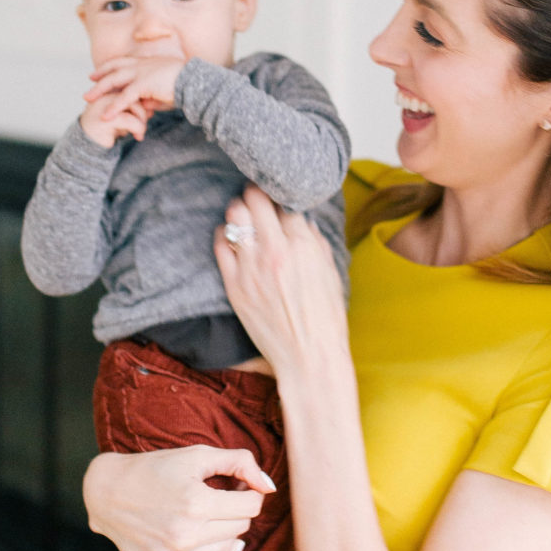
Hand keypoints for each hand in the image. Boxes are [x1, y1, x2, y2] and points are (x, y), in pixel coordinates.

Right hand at [79, 89, 149, 147]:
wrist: (90, 146)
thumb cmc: (109, 129)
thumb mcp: (124, 116)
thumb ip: (135, 109)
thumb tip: (150, 110)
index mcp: (110, 87)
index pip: (134, 85)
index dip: (145, 98)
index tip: (149, 111)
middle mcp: (105, 93)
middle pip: (135, 92)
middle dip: (145, 108)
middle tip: (149, 118)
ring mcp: (103, 105)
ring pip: (134, 105)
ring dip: (142, 119)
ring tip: (141, 130)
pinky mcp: (104, 119)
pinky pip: (129, 120)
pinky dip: (138, 128)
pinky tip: (138, 136)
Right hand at [82, 444, 275, 550]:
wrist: (107, 491)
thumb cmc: (156, 468)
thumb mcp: (198, 455)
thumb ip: (240, 462)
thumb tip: (270, 487)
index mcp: (195, 504)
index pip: (250, 506)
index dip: (249, 493)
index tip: (238, 486)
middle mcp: (182, 536)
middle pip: (239, 527)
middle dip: (237, 510)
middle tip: (222, 498)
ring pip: (226, 550)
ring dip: (226, 532)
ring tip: (210, 515)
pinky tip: (226, 547)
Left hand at [85, 55, 183, 123]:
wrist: (196, 83)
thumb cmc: (186, 87)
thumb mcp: (165, 91)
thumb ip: (153, 97)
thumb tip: (145, 107)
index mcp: (148, 62)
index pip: (123, 61)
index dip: (109, 67)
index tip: (97, 72)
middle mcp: (143, 64)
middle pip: (114, 68)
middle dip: (100, 76)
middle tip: (88, 83)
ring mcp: (143, 72)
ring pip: (115, 80)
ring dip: (100, 90)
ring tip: (88, 99)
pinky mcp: (145, 84)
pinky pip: (125, 97)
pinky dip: (115, 107)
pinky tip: (106, 116)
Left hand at [214, 187, 350, 381]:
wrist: (309, 358)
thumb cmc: (325, 318)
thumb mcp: (330, 273)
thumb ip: (314, 242)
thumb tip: (300, 220)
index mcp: (304, 246)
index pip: (285, 200)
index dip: (283, 195)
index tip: (280, 196)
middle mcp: (275, 251)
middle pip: (255, 198)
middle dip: (256, 192)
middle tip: (257, 197)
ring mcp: (251, 268)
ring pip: (234, 215)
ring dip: (239, 209)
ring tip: (244, 214)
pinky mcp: (234, 285)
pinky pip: (220, 244)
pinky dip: (224, 234)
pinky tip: (231, 237)